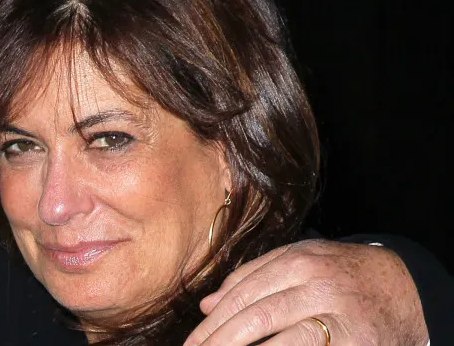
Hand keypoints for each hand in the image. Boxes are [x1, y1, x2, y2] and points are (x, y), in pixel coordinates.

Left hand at [183, 239, 428, 345]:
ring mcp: (340, 315)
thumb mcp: (299, 260)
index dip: (212, 322)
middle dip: (220, 341)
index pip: (242, 294)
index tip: (191, 342)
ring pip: (284, 341)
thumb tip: (208, 304)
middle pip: (257, 317)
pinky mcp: (356, 343)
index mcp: (297, 261)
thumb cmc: (339, 273)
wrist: (405, 287)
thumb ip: (251, 277)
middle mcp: (317, 285)